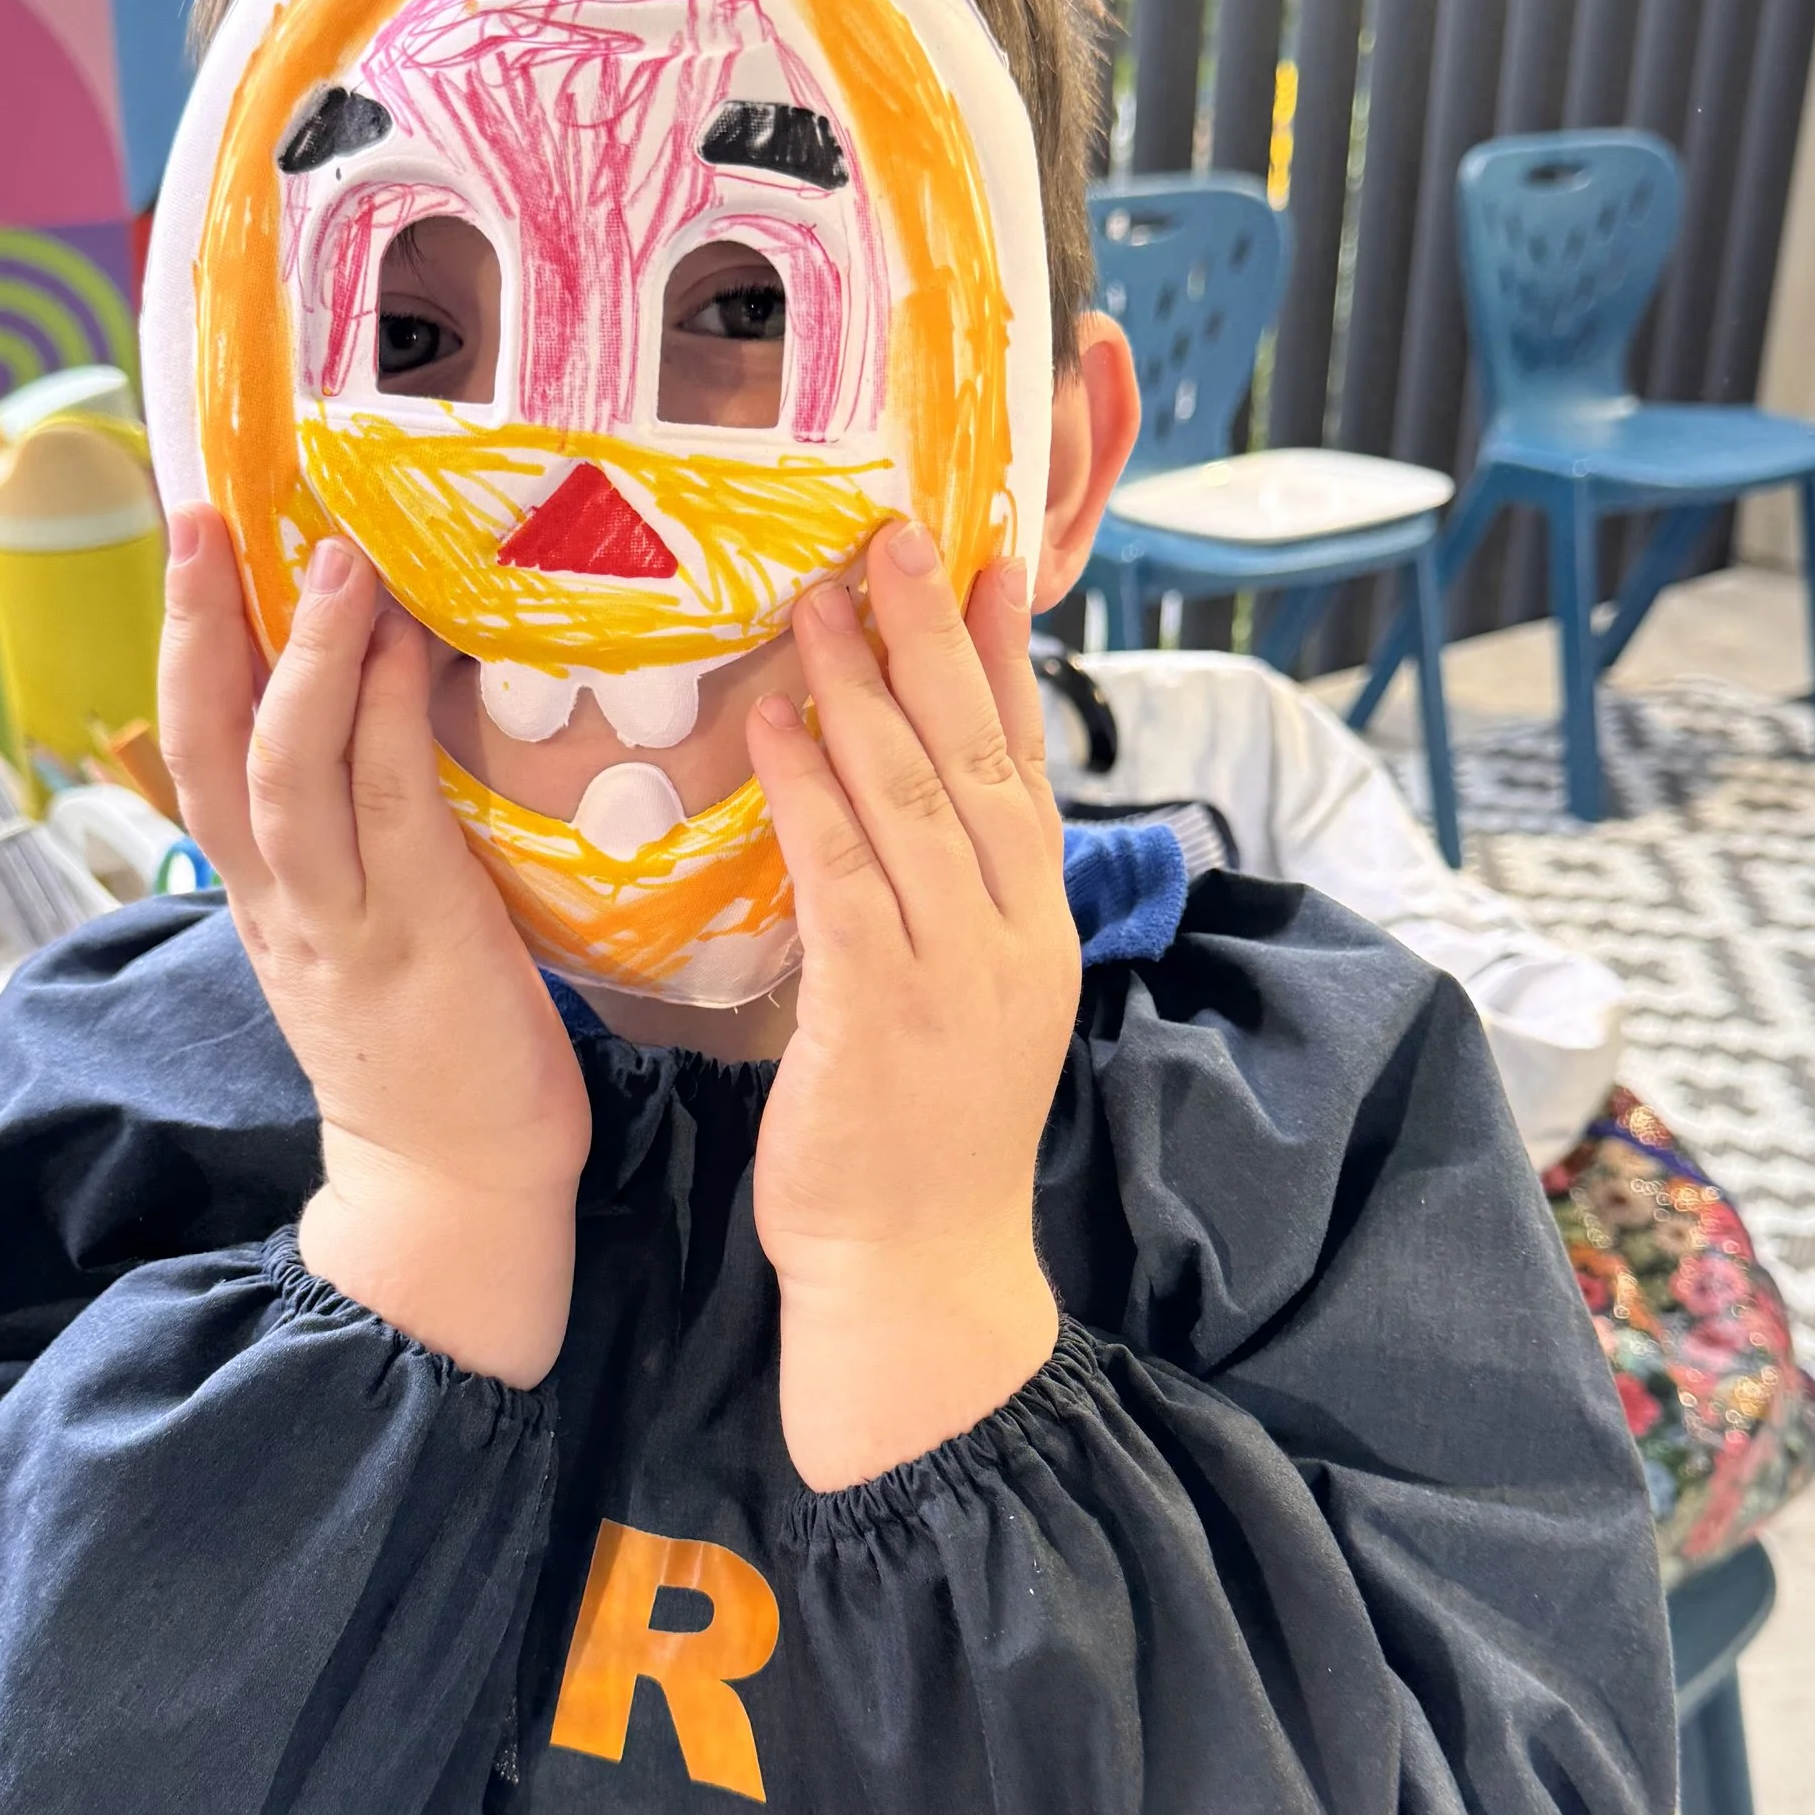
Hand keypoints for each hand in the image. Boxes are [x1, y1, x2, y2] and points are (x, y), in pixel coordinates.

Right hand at [159, 511, 589, 1384]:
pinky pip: (387, 806)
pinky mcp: (420, 936)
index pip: (198, 756)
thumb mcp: (358, 947)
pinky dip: (384, 719)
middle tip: (200, 515)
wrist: (452, 1195)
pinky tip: (402, 648)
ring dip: (301, 655)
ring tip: (329, 559)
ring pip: (285, 767)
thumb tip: (377, 740)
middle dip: (198, 625)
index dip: (188, 649)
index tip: (193, 550)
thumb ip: (350, 856)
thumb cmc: (430, 1062)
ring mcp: (341, 920)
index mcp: (262, 899)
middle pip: (205, 744)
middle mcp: (279, 902)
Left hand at [745, 522, 1073, 1489]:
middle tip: (894, 536)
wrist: (918, 1279)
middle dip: (934, 638)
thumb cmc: (916, 1144)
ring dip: (864, 690)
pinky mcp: (887, 1011)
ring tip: (819, 599)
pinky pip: (850, 876)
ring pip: (916, 799)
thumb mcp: (954, 1006)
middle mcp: (1015, 934)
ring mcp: (961, 972)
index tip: (983, 557)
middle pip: (979, 756)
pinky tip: (778, 721)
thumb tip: (897, 805)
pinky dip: (815, 791)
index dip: (1000, 657)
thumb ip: (936, 906)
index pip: (1023, 764)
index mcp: (1036, 927)